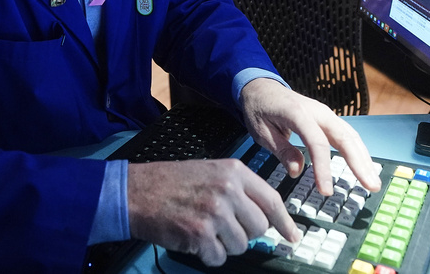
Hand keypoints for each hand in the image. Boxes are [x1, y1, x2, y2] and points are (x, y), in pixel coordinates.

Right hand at [128, 158, 300, 266]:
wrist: (137, 192)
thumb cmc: (171, 182)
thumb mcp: (210, 171)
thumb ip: (239, 189)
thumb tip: (266, 215)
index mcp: (233, 172)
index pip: (272, 200)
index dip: (285, 222)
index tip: (292, 235)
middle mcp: (227, 190)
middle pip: (259, 227)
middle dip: (245, 232)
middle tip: (224, 226)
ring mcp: (215, 213)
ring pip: (241, 245)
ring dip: (224, 244)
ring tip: (204, 228)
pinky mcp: (200, 235)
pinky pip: (219, 257)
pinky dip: (208, 254)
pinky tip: (194, 238)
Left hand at [239, 78, 380, 195]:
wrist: (261, 87)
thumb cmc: (259, 109)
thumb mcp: (261, 131)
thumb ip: (281, 150)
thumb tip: (297, 171)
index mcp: (297, 113)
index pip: (316, 143)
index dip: (323, 168)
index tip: (326, 192)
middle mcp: (317, 111)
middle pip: (343, 136)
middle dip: (359, 162)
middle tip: (371, 186)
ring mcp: (325, 113)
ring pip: (350, 135)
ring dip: (364, 158)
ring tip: (373, 182)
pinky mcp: (328, 118)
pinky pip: (347, 134)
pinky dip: (358, 151)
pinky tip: (364, 167)